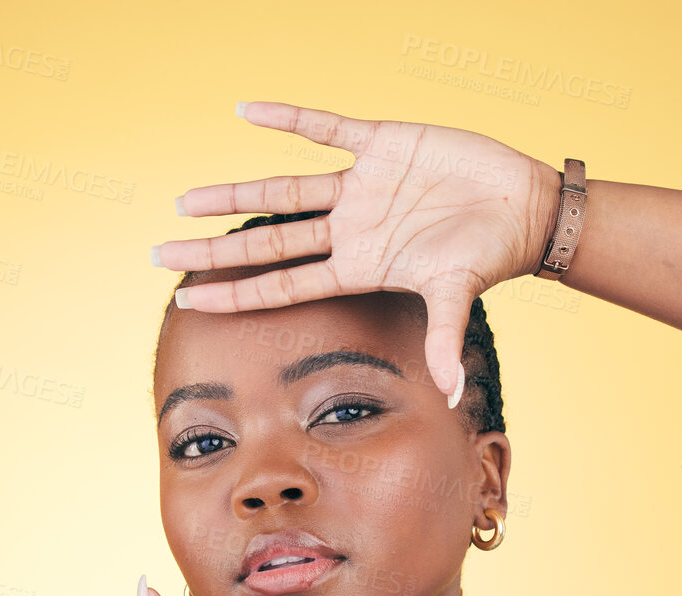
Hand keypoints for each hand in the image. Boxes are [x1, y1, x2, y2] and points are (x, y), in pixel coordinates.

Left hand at [154, 100, 561, 407]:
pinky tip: (244, 111)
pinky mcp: (381, 142)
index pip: (282, 284)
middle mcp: (348, 229)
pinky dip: (288, 117)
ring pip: (283, 191)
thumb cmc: (489, 256)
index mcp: (358, 266)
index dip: (235, 293)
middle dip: (213, 250)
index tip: (187, 300)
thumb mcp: (459, 297)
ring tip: (184, 200)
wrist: (522, 207)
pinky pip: (325, 126)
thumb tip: (455, 397)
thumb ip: (446, 339)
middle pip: (266, 241)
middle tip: (159, 253)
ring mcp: (359, 187)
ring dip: (234, 194)